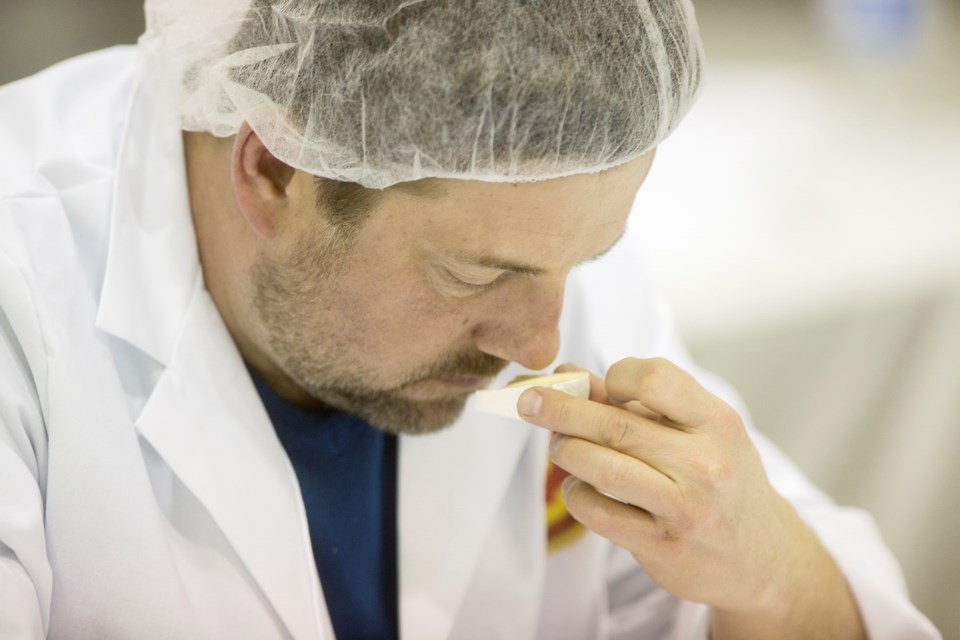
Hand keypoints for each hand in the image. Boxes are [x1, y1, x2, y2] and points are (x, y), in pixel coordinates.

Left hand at [518, 358, 864, 637]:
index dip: (615, 375)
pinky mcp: (662, 546)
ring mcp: (684, 508)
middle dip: (559, 408)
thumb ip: (636, 403)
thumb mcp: (698, 432)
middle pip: (614, 424)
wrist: (762, 558)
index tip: (602, 386)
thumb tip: (566, 373)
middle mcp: (705, 463)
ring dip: (565, 451)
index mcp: (717, 422)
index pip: (653, 377)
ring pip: (601, 467)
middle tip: (528, 401)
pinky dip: (576, 494)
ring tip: (558, 446)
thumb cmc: (720, 478)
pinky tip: (578, 488)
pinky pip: (598, 512)